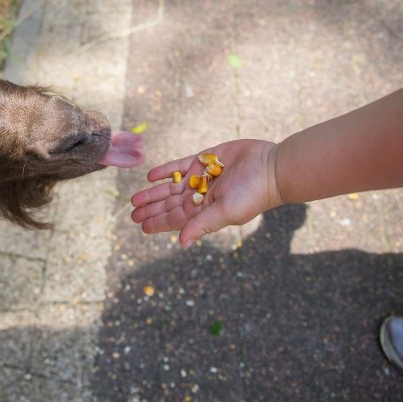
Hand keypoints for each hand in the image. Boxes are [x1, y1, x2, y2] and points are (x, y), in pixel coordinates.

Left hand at [130, 139, 281, 247]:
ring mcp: (202, 176)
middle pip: (170, 203)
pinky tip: (151, 176)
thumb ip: (201, 225)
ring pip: (171, 186)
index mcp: (205, 211)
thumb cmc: (252, 194)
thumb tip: (181, 243)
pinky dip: (166, 171)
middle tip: (132, 213)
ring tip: (135, 198)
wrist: (271, 166)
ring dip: (154, 192)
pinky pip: (181, 166)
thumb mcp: (225, 212)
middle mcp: (201, 195)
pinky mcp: (206, 158)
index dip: (158, 222)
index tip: (141, 226)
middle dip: (151, 208)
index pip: (176, 219)